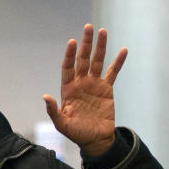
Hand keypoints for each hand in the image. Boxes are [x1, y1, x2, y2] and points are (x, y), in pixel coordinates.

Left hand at [43, 25, 127, 157]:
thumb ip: (53, 111)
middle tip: (88, 28)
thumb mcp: (62, 124)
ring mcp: (94, 84)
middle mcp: (81, 83)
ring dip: (100, 47)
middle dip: (85, 44)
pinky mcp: (107, 89)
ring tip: (103, 31)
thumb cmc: (76, 133)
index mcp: (68, 89)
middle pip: (83, 59)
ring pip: (98, 61)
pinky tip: (123, 50)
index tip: (71, 43)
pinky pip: (113, 72)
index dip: (69, 55)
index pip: (67, 68)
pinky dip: (118, 62)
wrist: (95, 140)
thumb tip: (45, 96)